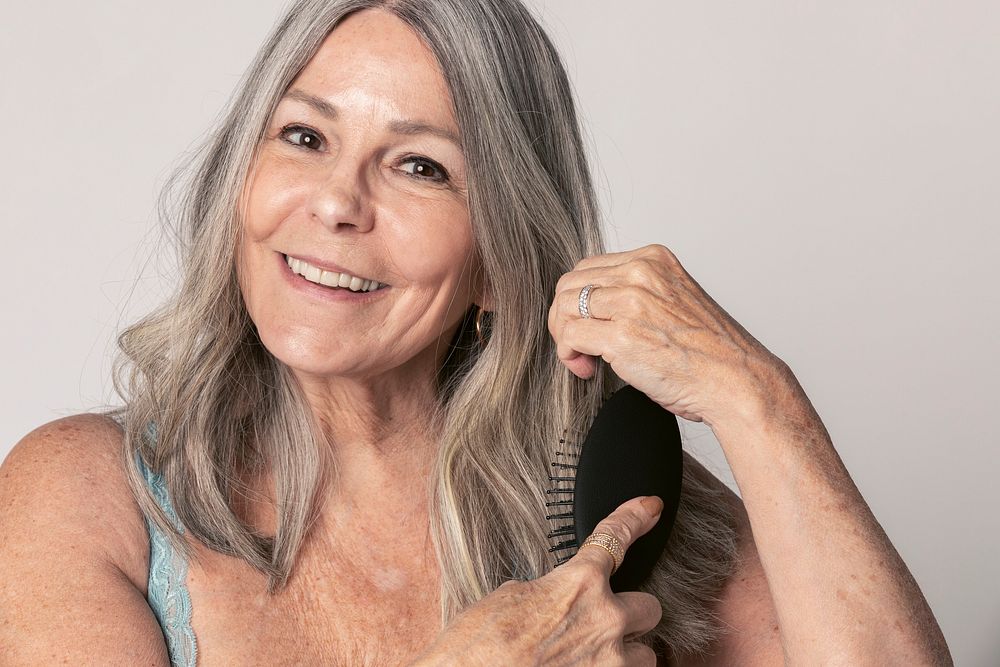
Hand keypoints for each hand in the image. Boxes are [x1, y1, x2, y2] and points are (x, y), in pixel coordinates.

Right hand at [409, 496, 665, 666]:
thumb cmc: (475, 647)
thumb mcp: (508, 598)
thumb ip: (548, 592)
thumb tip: (557, 600)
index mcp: (578, 584)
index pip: (614, 537)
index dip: (635, 516)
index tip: (651, 506)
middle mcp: (605, 620)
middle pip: (650, 608)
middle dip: (630, 614)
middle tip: (603, 624)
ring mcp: (610, 664)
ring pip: (646, 655)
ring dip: (624, 655)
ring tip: (590, 659)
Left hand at [547, 243, 787, 425]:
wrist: (737, 380)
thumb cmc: (708, 354)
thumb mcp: (672, 301)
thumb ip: (635, 294)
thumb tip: (590, 308)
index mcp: (653, 260)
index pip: (589, 268)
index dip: (578, 300)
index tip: (589, 326)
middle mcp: (640, 273)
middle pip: (570, 284)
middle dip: (563, 317)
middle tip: (578, 346)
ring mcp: (631, 302)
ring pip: (563, 307)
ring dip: (564, 337)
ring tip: (584, 360)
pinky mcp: (622, 335)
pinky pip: (571, 336)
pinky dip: (569, 354)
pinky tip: (587, 368)